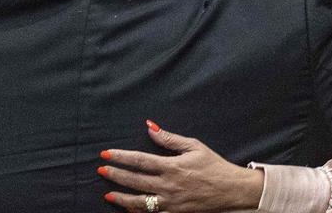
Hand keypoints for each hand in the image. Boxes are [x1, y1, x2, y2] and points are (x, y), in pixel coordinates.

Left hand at [100, 121, 264, 211]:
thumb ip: (170, 138)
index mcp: (172, 166)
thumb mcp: (194, 146)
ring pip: (140, 202)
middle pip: (135, 180)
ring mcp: (171, 202)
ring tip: (107, 194)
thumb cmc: (213, 165)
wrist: (231, 189)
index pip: (140, 160)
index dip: (121, 157)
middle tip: (100, 171)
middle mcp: (168, 185)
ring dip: (122, 198)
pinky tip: (128, 210)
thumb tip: (150, 127)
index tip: (106, 154)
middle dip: (116, 175)